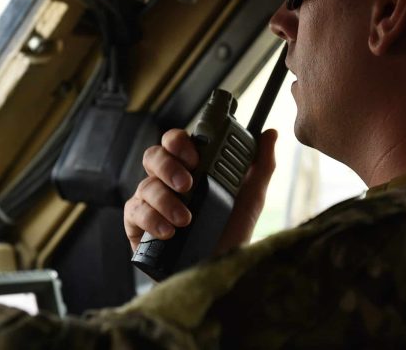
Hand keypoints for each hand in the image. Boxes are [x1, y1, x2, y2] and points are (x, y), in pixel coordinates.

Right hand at [123, 128, 277, 253]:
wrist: (218, 272)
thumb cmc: (231, 233)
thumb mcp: (251, 199)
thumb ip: (261, 165)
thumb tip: (271, 134)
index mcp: (190, 169)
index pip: (175, 142)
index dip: (180, 142)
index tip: (196, 156)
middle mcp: (167, 182)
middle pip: (153, 156)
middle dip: (169, 166)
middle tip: (188, 184)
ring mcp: (150, 202)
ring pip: (145, 185)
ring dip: (166, 199)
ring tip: (186, 218)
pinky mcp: (137, 226)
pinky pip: (134, 212)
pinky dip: (151, 219)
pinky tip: (169, 230)